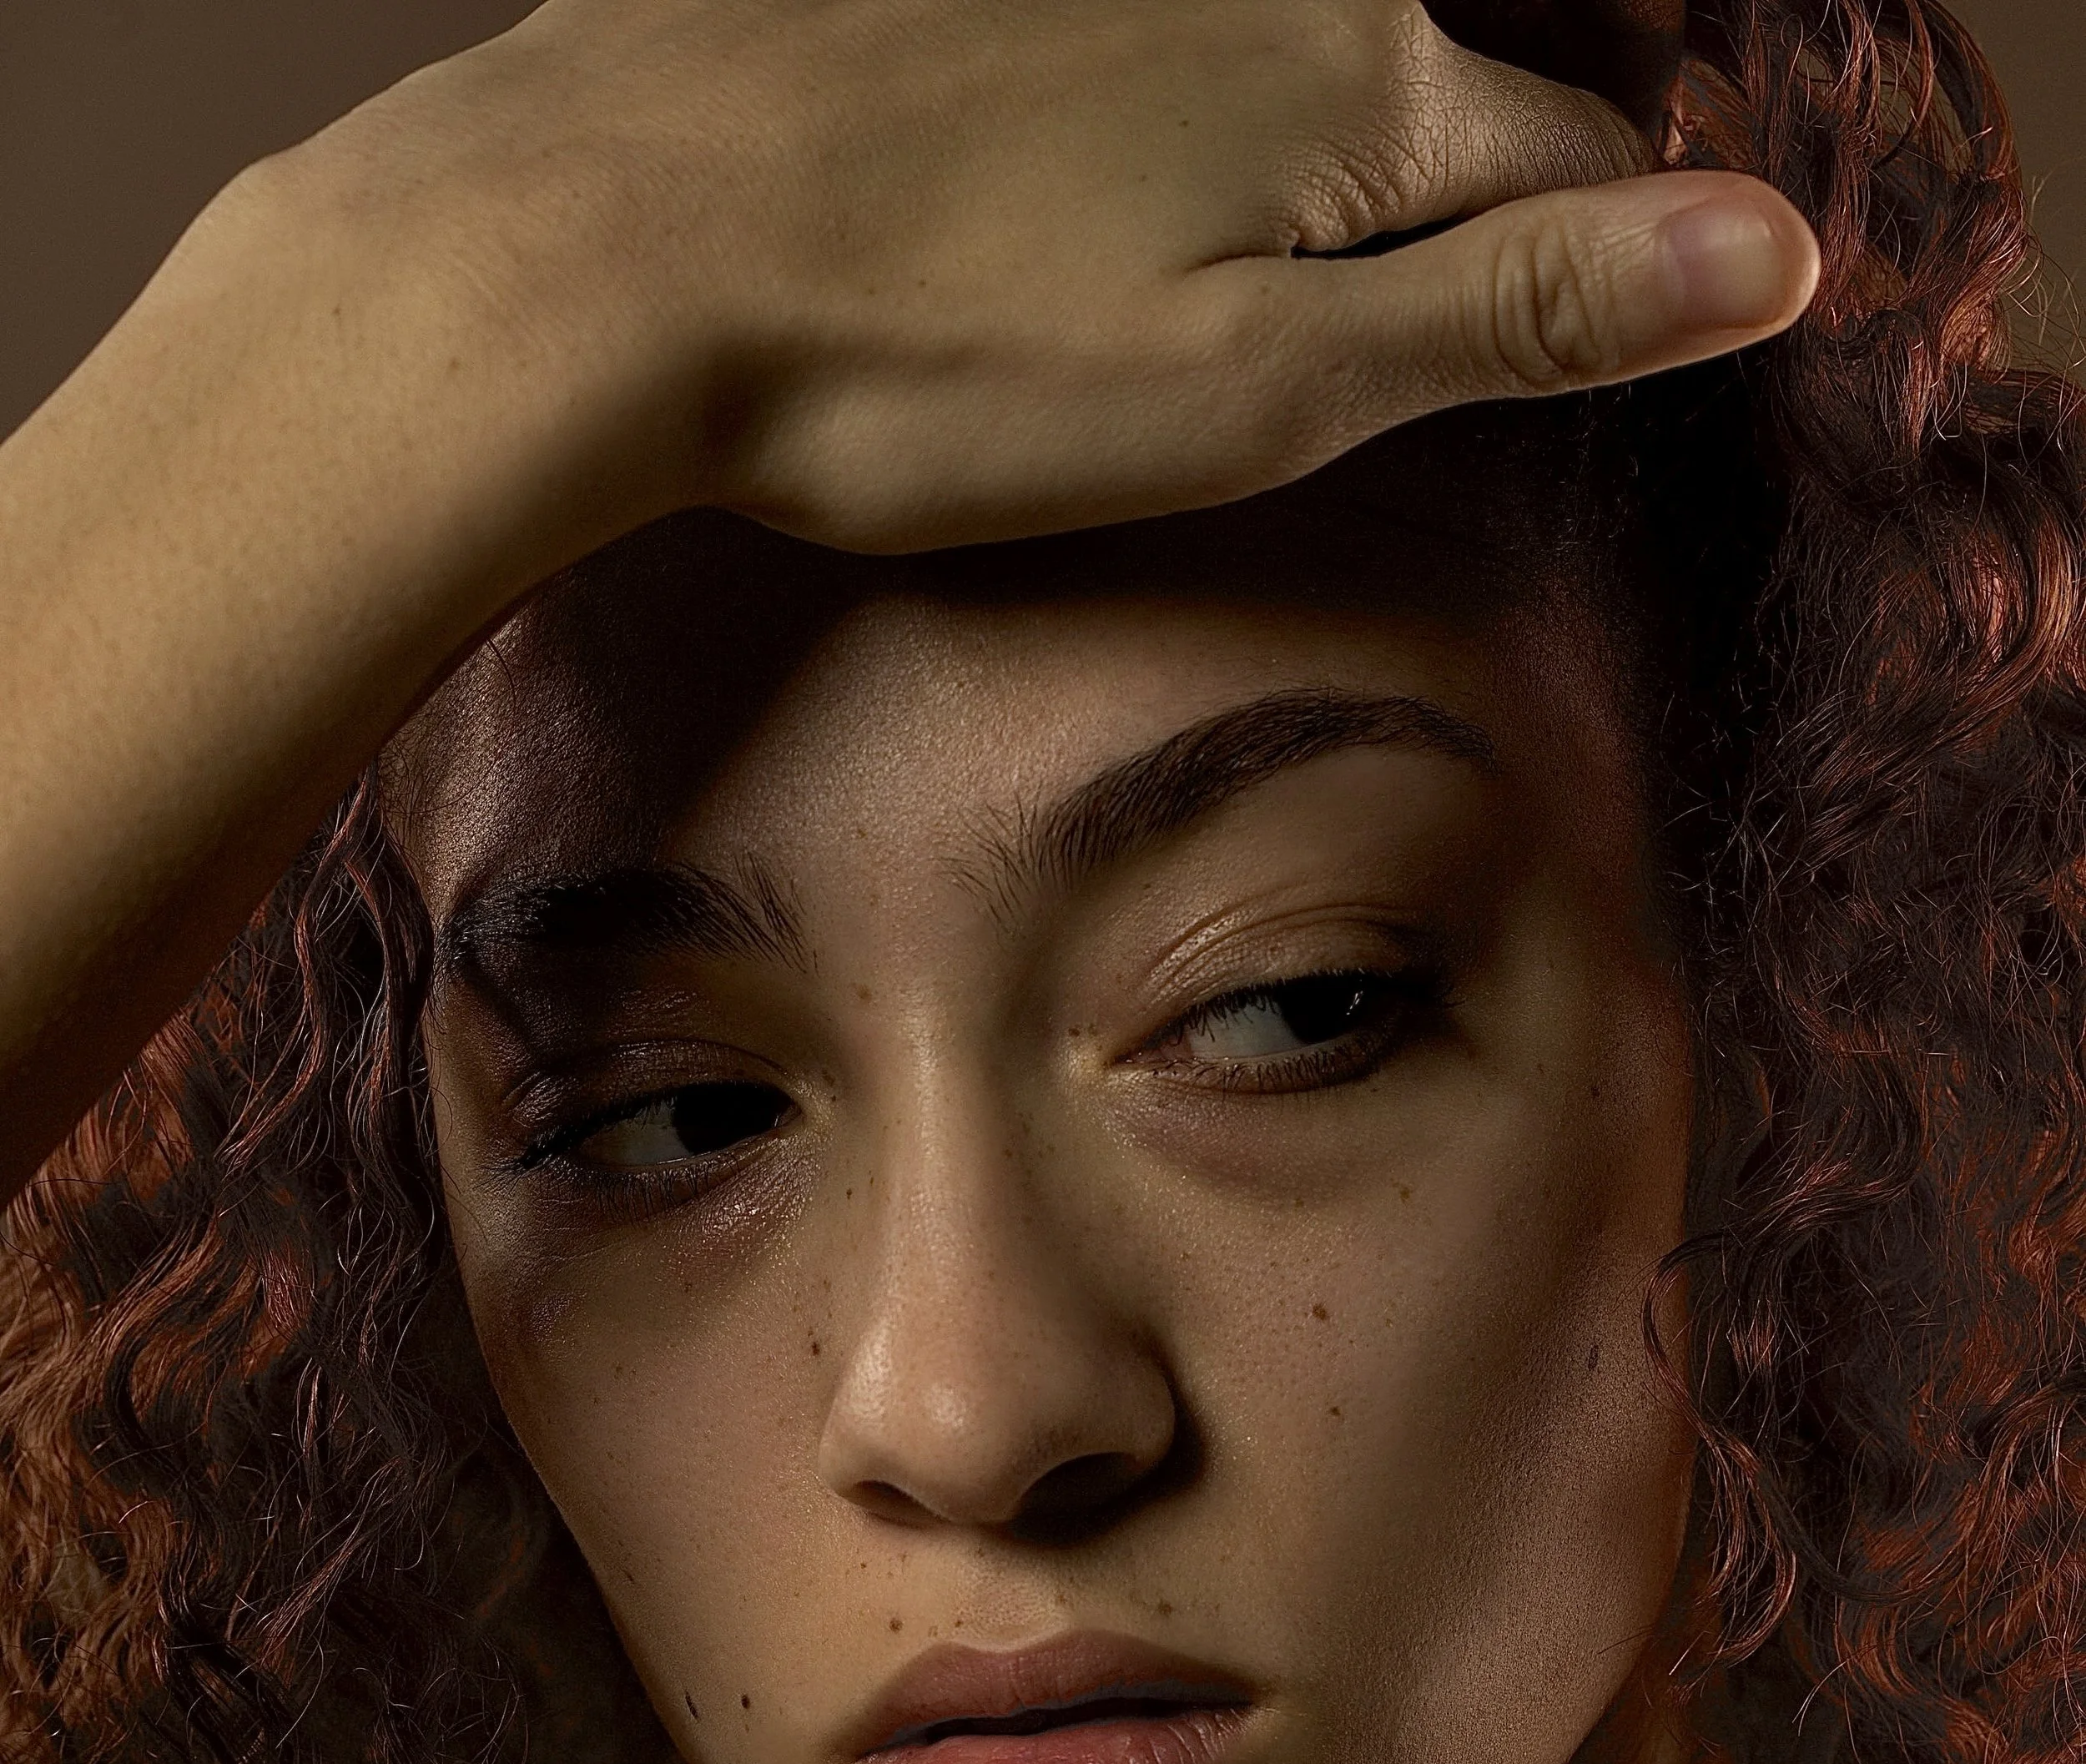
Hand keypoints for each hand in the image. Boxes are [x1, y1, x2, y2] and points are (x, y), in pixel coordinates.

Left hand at [300, 0, 1818, 558]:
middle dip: (1478, 183)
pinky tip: (1073, 200)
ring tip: (1222, 279)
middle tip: (1390, 313)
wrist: (611, 250)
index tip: (1558, 356)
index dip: (1595, 274)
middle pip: (1461, 75)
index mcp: (1364, 84)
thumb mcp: (1260, 388)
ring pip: (1310, 43)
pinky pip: (1155, 35)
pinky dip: (1170, 103)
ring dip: (1325, 141)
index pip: (1584, 170)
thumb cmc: (928, 365)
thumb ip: (1519, 304)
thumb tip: (1772, 246)